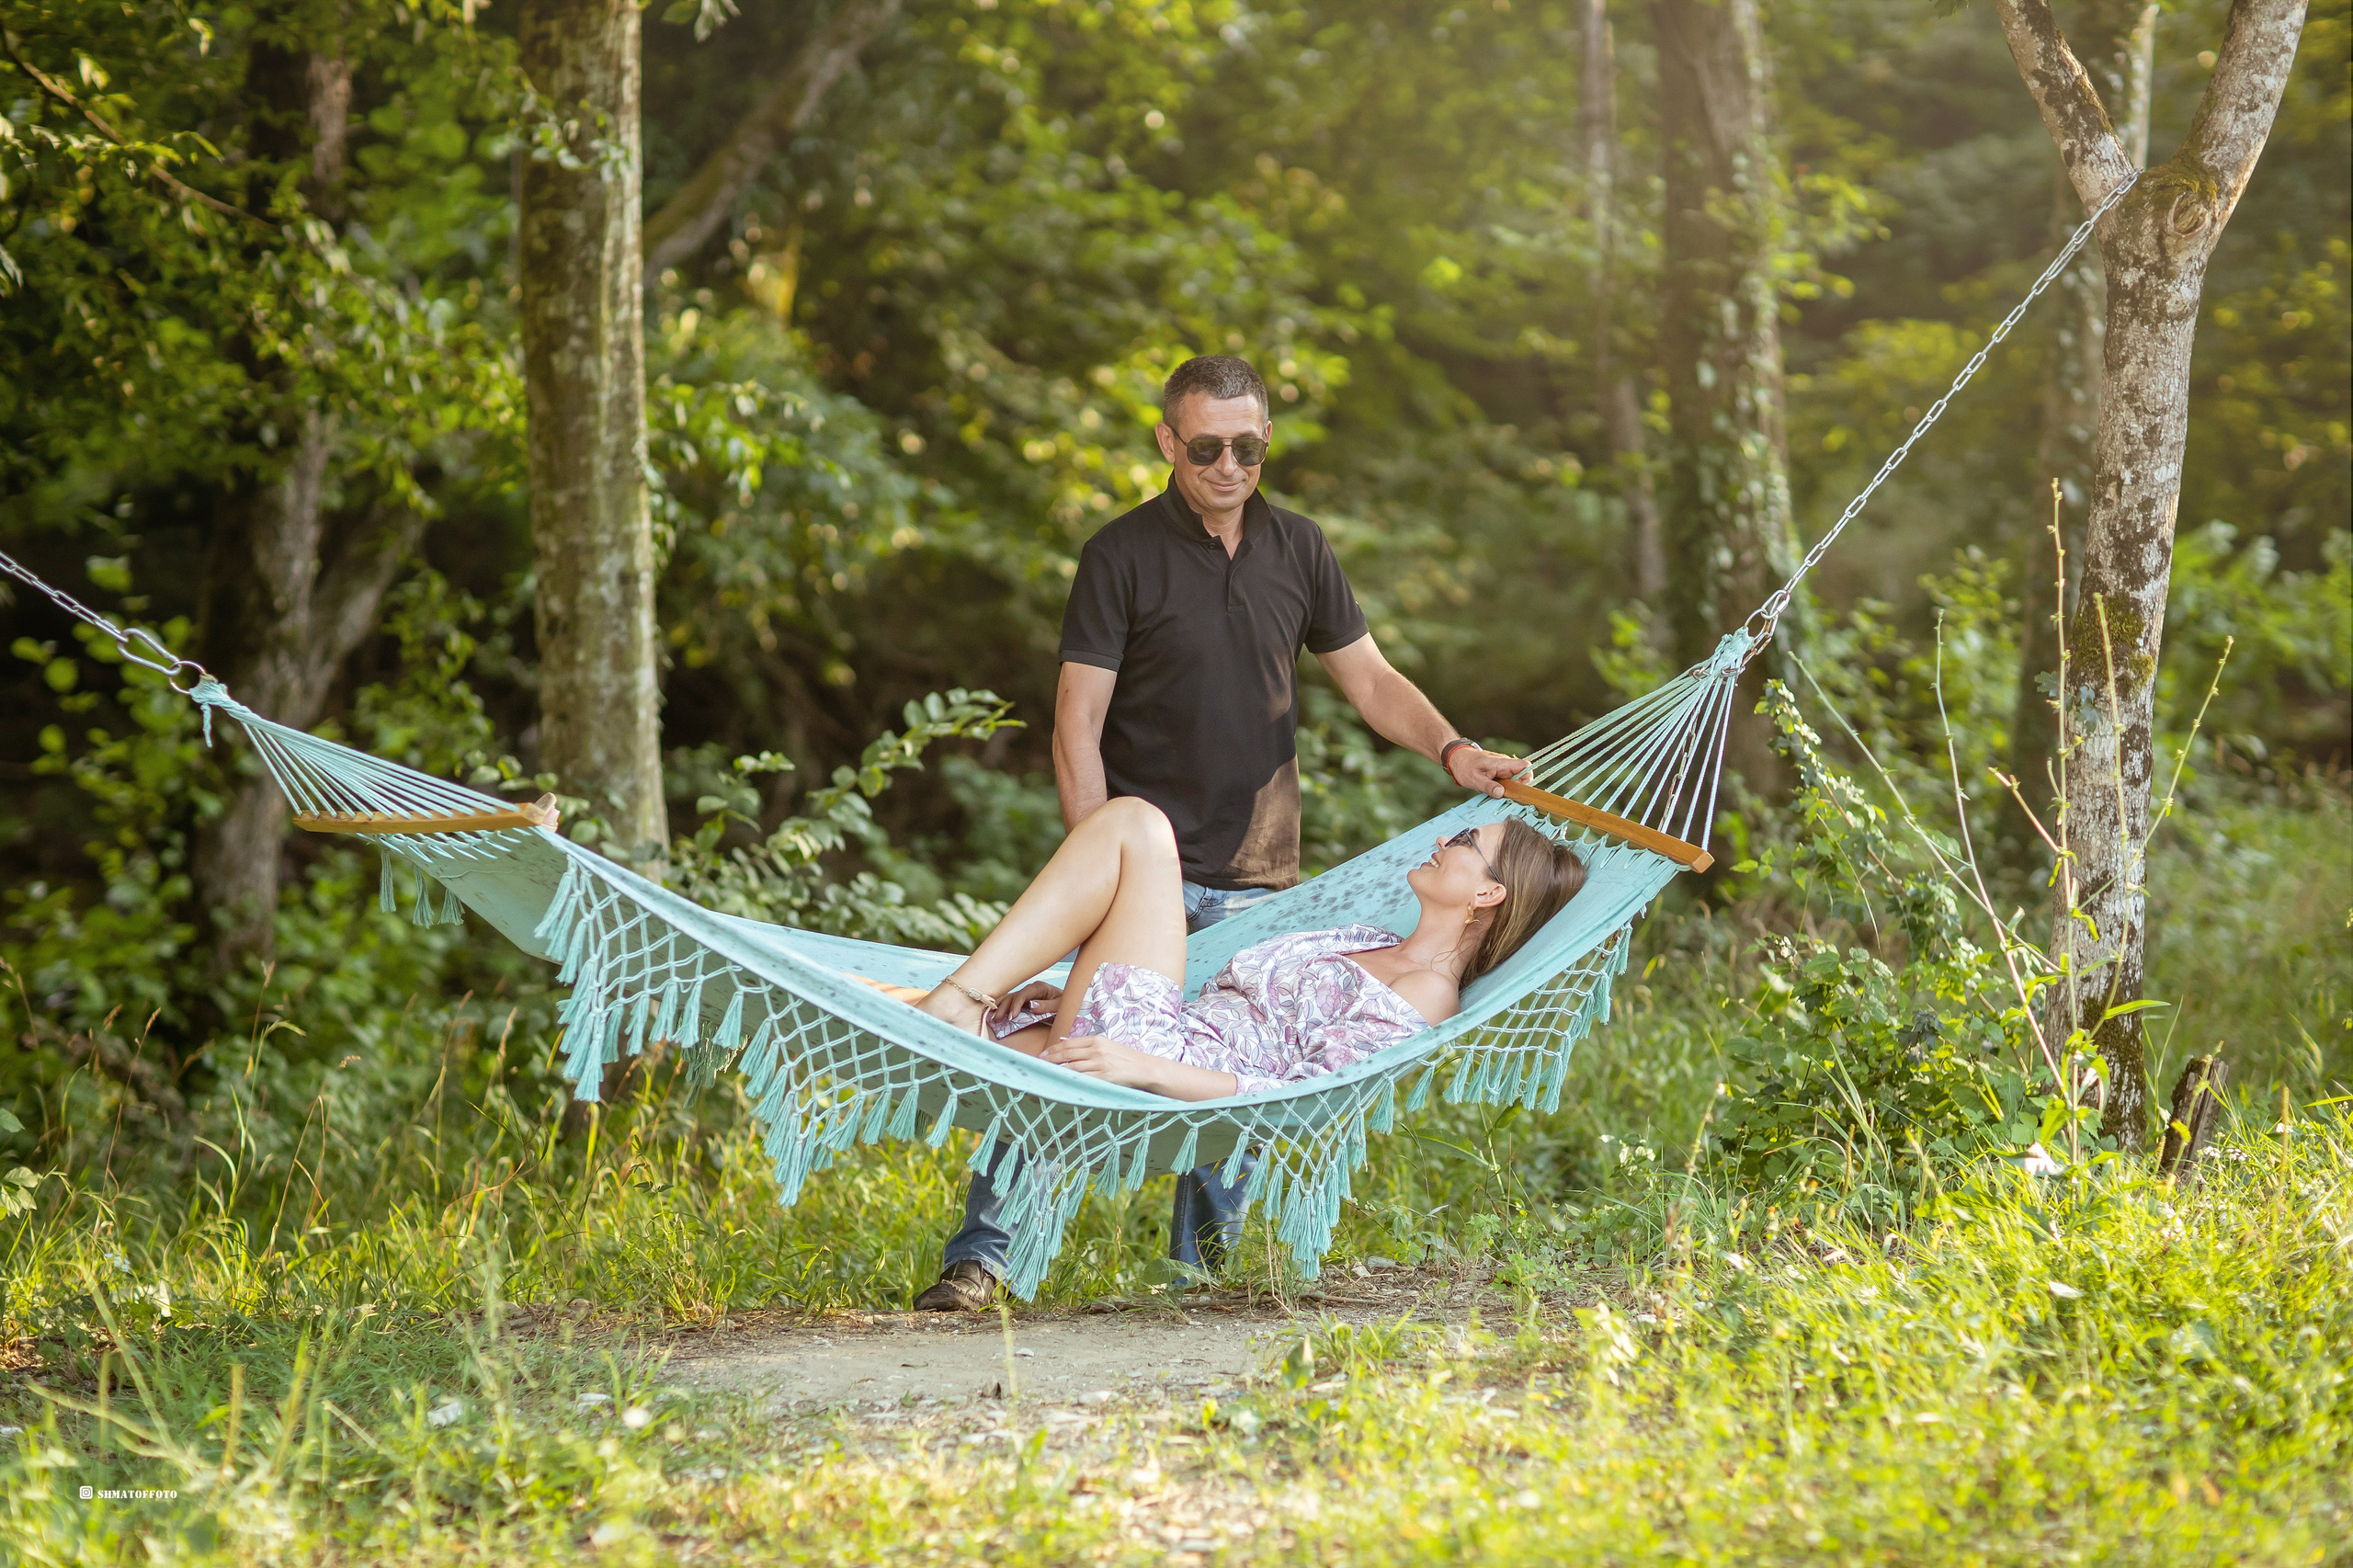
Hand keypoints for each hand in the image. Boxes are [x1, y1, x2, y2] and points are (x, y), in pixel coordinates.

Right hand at [997, 979, 1062, 1014]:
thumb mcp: (1060, 1005)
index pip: (1024, 994)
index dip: (1017, 1004)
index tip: (1013, 1016)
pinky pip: (1010, 1001)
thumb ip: (1047, 1005)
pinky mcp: (1023, 1000)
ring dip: (1000, 1007)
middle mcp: (1030, 989)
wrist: (1068, 1001)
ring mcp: (1026, 994)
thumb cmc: (1064, 1002)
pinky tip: (994, 1011)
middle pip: (1014, 996)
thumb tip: (1031, 1005)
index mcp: (1039, 987)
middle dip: (1004, 1007)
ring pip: (1009, 998)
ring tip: (993, 1018)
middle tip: (998, 1019)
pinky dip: (1002, 1006)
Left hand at [1041, 1033, 1162, 1090]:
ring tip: (1046, 1073)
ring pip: (1072, 1067)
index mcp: (1097, 1040)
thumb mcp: (1107, 1046)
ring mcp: (1100, 1064)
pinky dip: (1070, 1080)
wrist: (1144, 1068)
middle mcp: (1096, 1050)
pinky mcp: (1104, 1077)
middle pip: (1067, 1054)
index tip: (1043, 1054)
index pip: (1069, 1043)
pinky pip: (1082, 1079)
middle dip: (1051, 1059)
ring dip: (1057, 1070)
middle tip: (1039, 1063)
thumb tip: (1066, 1044)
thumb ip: (1089, 1046)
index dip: (1054, 1049)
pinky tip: (1062, 1082)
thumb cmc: (1125, 1058)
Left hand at [1446, 744, 1531, 798]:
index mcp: (1502, 763)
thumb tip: (1501, 793)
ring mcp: (1503, 768)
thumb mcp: (1474, 779)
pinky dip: (1505, 788)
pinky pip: (1508, 780)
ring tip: (1498, 794)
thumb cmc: (1464, 766)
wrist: (1456, 757)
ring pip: (1516, 779)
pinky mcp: (1499, 772)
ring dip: (1511, 789)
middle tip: (1506, 796)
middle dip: (1518, 788)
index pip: (1525, 766)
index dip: (1527, 779)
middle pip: (1523, 775)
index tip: (1517, 790)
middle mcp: (1505, 764)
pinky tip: (1495, 791)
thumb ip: (1488, 786)